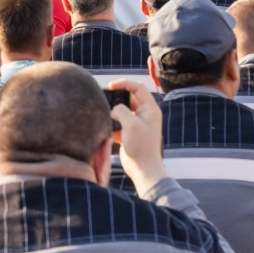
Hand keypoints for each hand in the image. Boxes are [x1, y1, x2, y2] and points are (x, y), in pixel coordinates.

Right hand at [105, 77, 166, 196]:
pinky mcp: (129, 133)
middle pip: (129, 97)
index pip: (137, 87)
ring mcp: (137, 124)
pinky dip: (111, 123)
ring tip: (103, 112)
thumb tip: (113, 109)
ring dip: (113, 111)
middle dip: (116, 97)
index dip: (124, 83)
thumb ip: (121, 110)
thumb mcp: (131, 124)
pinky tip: (106, 127)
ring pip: (122, 110)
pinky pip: (118, 122)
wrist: (143, 169)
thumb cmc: (141, 147)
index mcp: (150, 109)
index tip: (110, 86)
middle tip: (104, 97)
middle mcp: (145, 114)